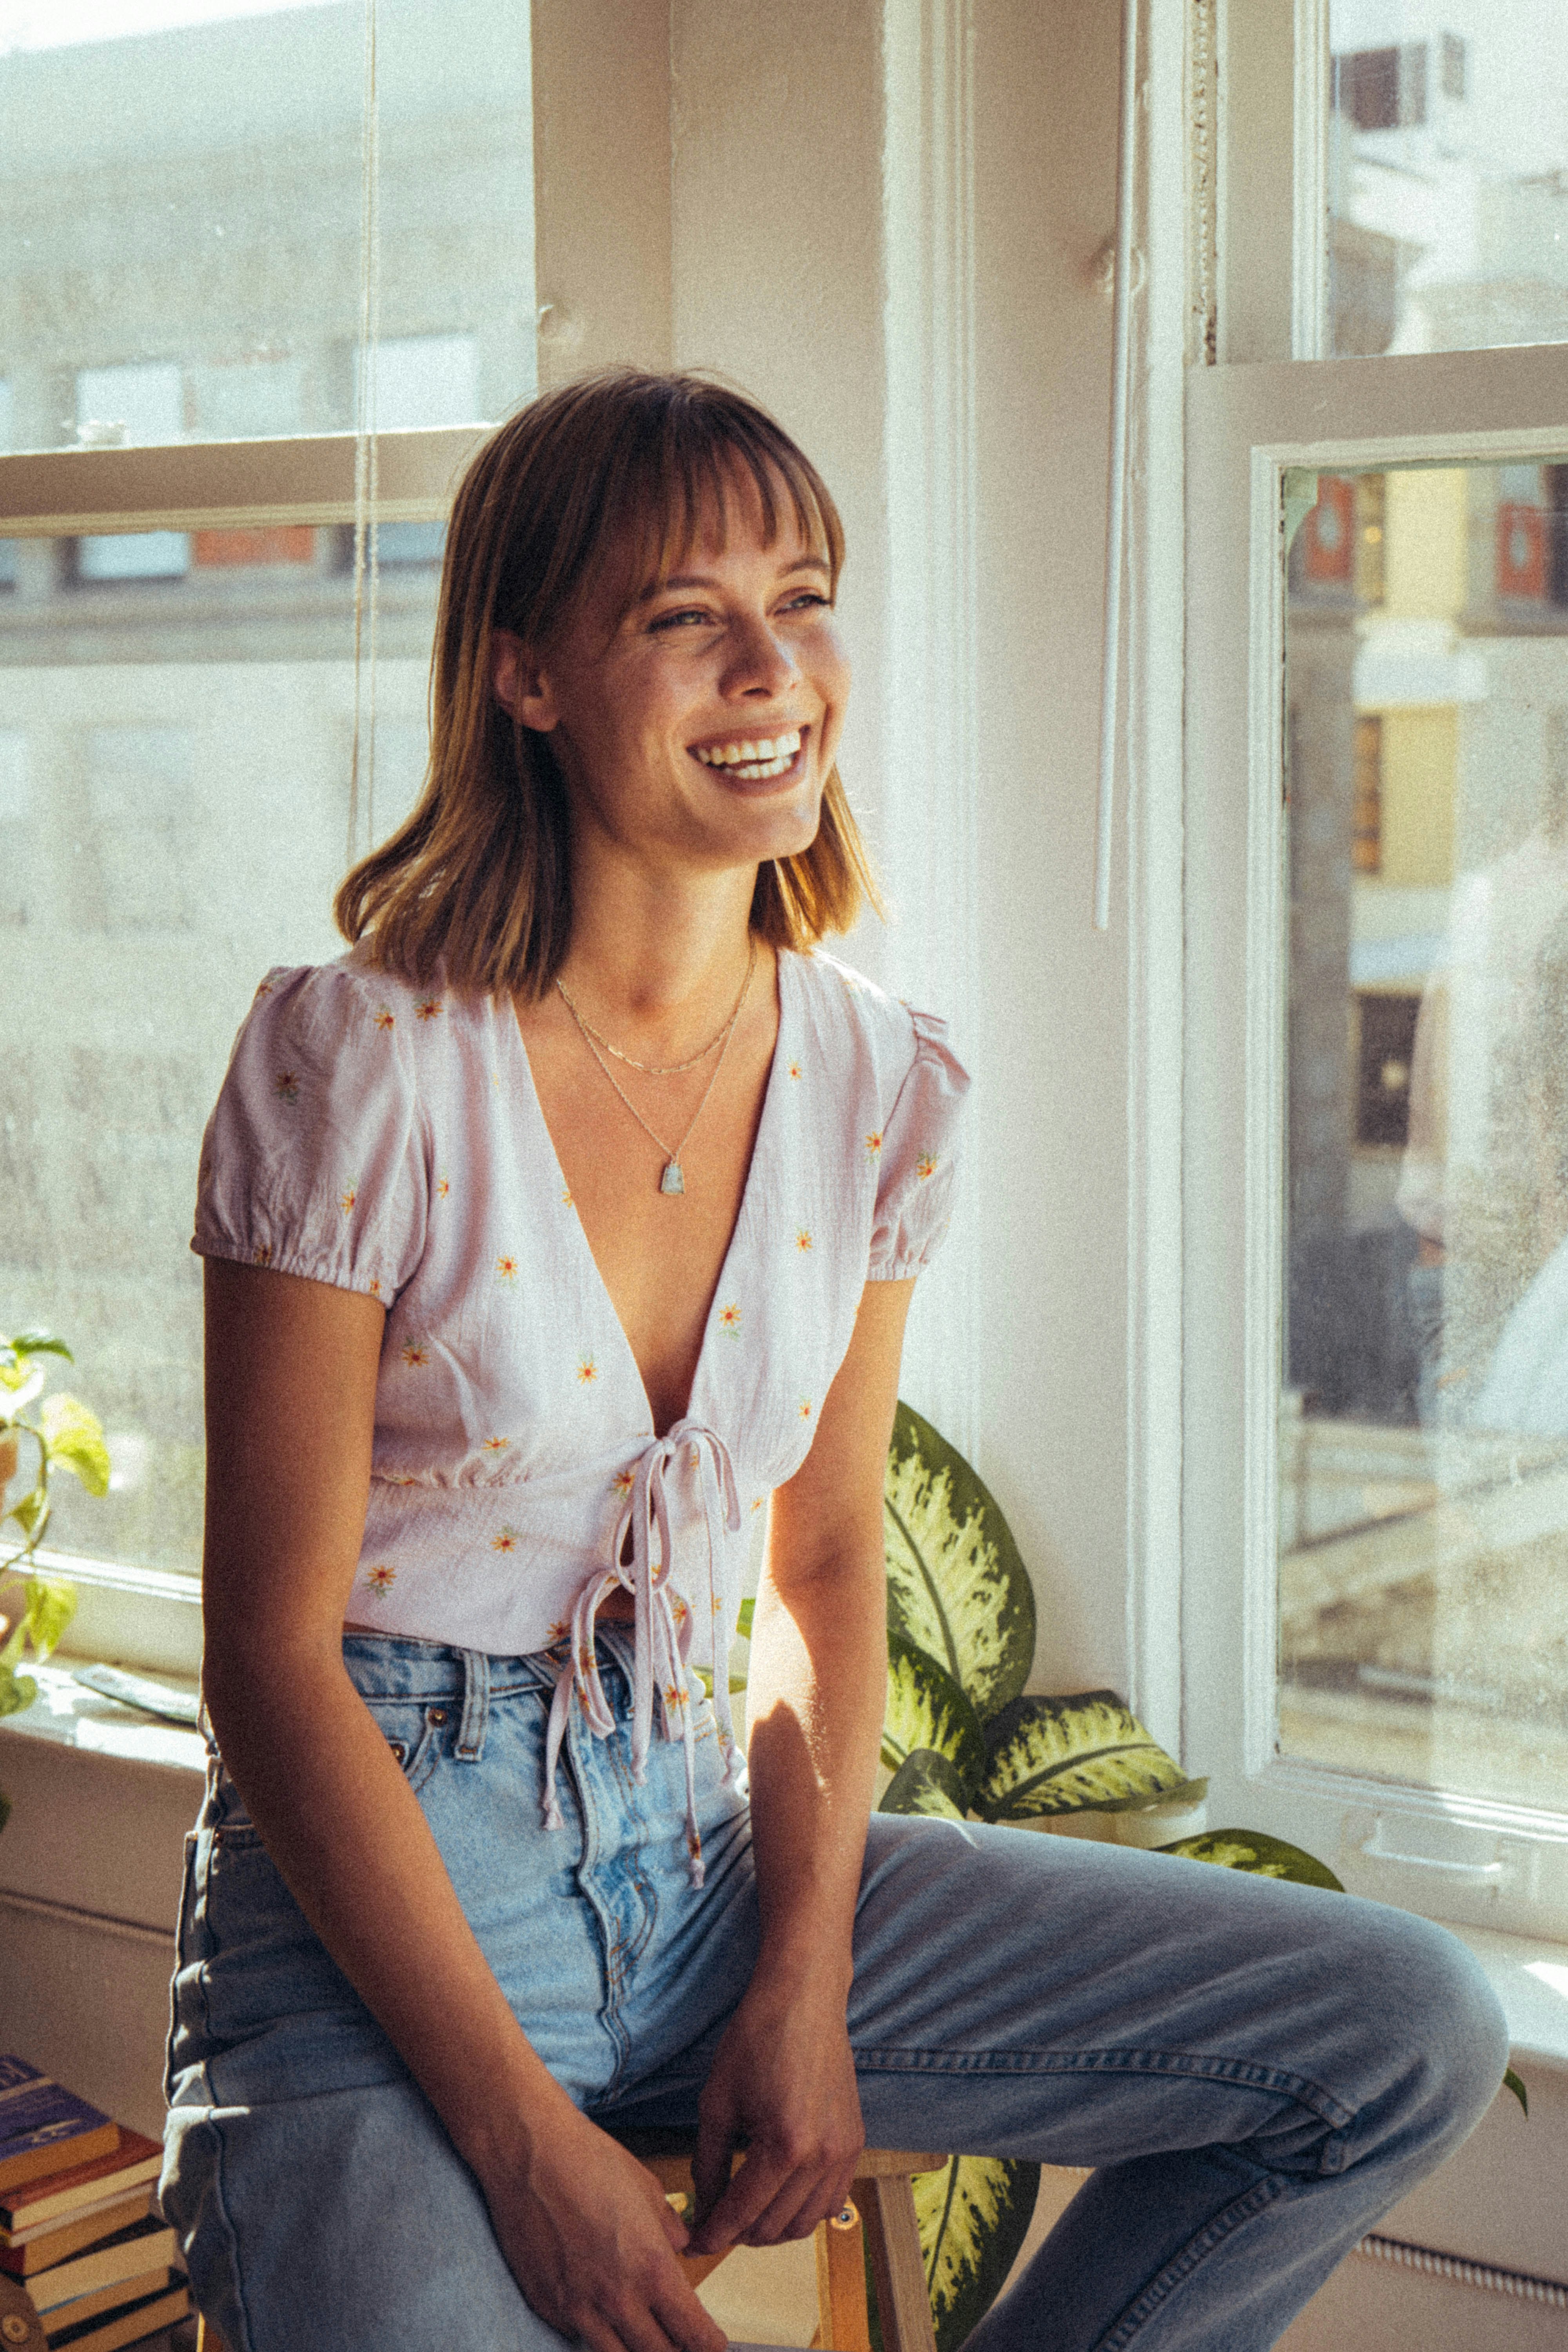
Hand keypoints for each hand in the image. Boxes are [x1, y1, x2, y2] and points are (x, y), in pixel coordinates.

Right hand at [478, 2105, 725, 2351]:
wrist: (529, 2152)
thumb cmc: (590, 2161)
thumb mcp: (649, 2190)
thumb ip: (671, 2231)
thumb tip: (680, 2251)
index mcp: (652, 2269)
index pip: (694, 2335)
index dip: (710, 2346)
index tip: (713, 2344)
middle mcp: (617, 2299)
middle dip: (676, 2351)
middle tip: (680, 2339)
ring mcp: (577, 2308)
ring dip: (636, 2350)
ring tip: (643, 2333)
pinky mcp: (547, 2306)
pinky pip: (579, 2337)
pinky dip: (595, 2332)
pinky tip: (600, 2312)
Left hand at [688, 1961, 864, 2253]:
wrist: (803, 1997)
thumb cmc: (757, 2039)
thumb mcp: (717, 2102)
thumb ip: (708, 2162)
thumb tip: (703, 2206)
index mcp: (783, 2146)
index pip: (741, 2213)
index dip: (711, 2234)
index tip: (692, 2244)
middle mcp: (820, 2157)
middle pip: (774, 2227)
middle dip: (738, 2234)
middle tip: (714, 2225)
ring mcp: (843, 2152)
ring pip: (806, 2224)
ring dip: (772, 2229)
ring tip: (744, 2216)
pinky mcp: (854, 2142)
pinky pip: (832, 2201)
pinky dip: (804, 2211)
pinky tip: (780, 2199)